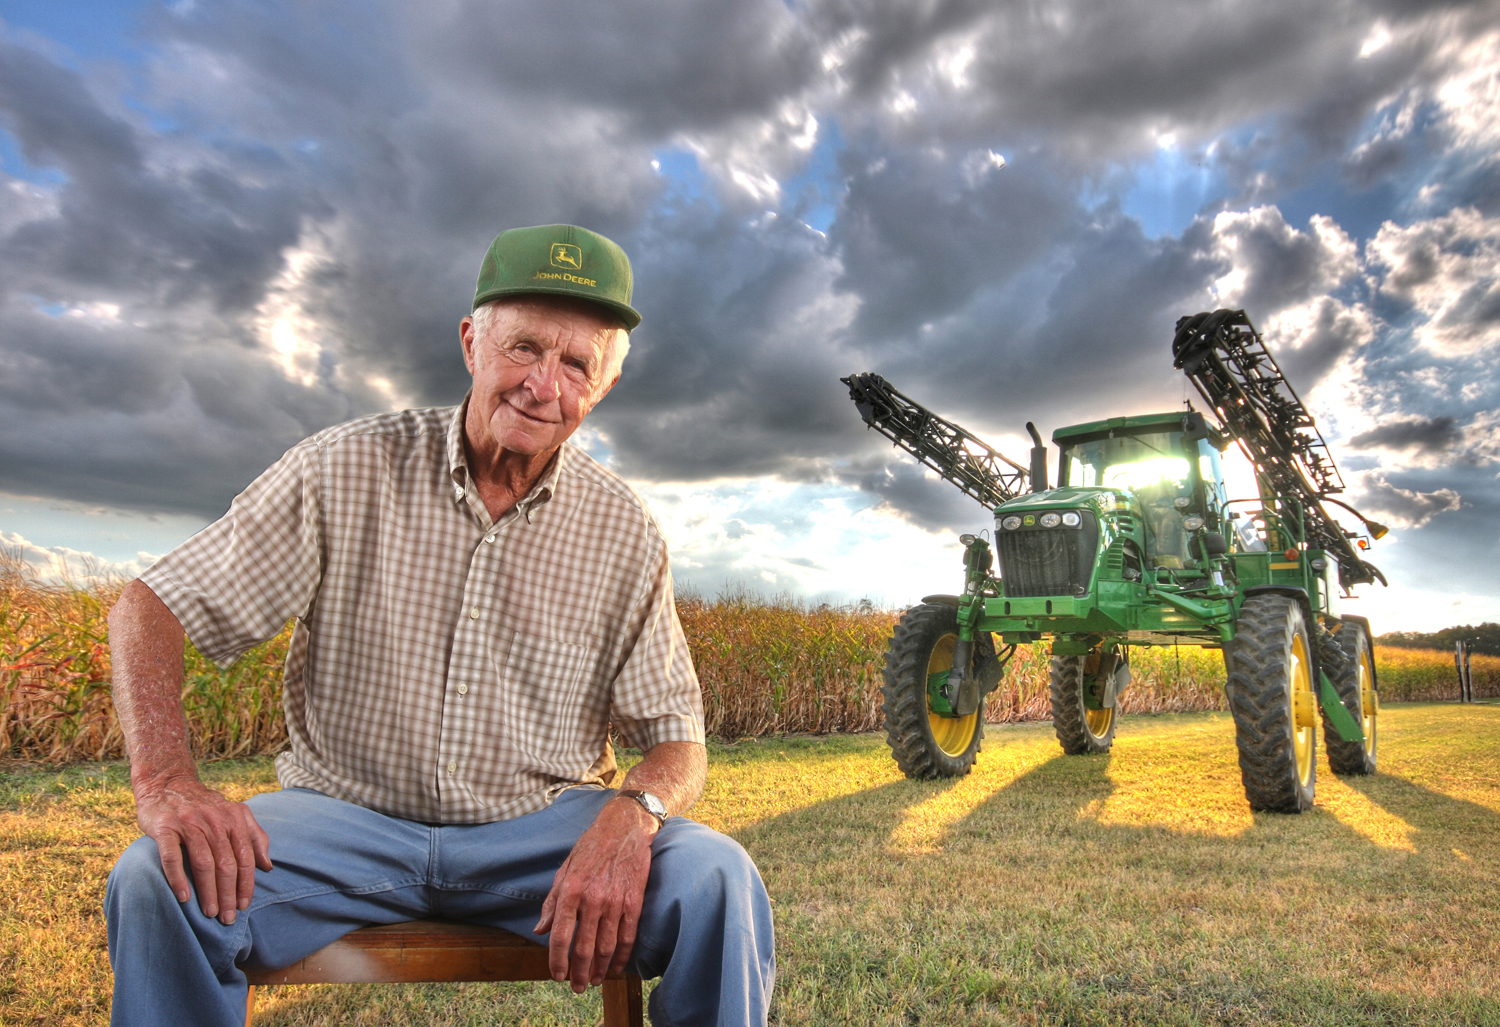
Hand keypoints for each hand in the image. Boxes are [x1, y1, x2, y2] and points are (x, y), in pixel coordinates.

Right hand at [134, 773, 271, 923]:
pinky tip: (183, 897)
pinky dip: (178, 879)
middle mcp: (214, 820)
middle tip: (227, 917)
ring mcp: (189, 823)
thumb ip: (254, 837)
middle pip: (226, 864)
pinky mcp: (165, 827)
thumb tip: (268, 867)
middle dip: (229, 894)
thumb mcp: (234, 815)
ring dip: (208, 891)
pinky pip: (172, 857)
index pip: (245, 857)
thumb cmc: (203, 807)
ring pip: (203, 863)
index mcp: (234, 818)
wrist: (167, 784)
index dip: (246, 884)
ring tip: (210, 912)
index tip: (244, 905)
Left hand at [534, 795, 656, 991]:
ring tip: (594, 980)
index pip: (560, 935)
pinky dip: (623, 955)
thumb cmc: (591, 846)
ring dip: (599, 968)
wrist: (625, 827)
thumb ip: (552, 902)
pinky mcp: (634, 900)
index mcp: (571, 890)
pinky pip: (628, 935)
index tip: (556, 975)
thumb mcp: (565, 870)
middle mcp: (592, 898)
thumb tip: (540, 930)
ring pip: (606, 946)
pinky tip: (617, 966)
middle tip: (576, 987)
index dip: (557, 960)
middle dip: (578, 971)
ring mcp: (615, 901)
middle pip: (584, 946)